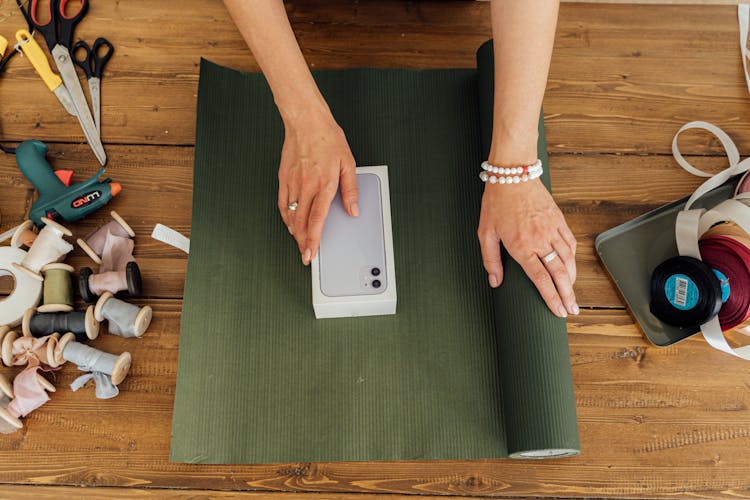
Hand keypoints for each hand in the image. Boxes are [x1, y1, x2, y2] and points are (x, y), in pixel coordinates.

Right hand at [278, 112, 358, 264]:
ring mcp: (292, 182)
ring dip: (294, 232)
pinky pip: (281, 202)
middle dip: (302, 242)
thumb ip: (350, 189)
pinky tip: (289, 223)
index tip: (311, 252)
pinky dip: (284, 216)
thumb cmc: (327, 138)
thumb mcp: (348, 163)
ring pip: (290, 215)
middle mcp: (306, 186)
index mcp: (323, 184)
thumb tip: (353, 209)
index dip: (313, 239)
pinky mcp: (284, 177)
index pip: (316, 219)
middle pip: (301, 222)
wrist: (306, 121)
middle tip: (305, 255)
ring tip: (299, 242)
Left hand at [477, 178, 577, 317]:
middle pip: (560, 274)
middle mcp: (540, 240)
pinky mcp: (559, 220)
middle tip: (572, 310)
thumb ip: (490, 260)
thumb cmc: (497, 203)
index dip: (551, 298)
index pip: (541, 280)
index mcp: (521, 247)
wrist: (513, 175)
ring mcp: (552, 230)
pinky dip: (573, 258)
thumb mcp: (485, 233)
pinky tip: (571, 266)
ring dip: (572, 279)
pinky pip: (570, 243)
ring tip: (571, 293)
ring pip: (568, 260)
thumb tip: (495, 281)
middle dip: (568, 295)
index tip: (558, 311)